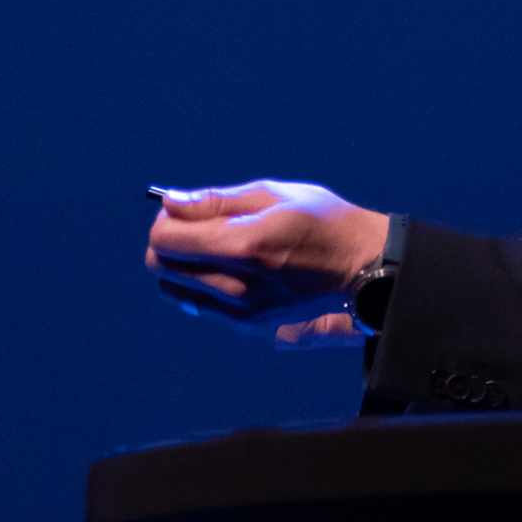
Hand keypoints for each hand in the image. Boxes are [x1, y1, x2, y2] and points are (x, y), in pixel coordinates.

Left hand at [147, 181, 388, 343]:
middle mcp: (236, 285)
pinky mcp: (247, 326)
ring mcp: (240, 311)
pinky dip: (200, 284)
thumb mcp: (271, 195)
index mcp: (242, 246)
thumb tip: (170, 202)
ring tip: (213, 249)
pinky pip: (198, 304)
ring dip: (182, 265)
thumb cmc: (320, 220)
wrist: (360, 267)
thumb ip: (215, 201)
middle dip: (169, 242)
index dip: (167, 220)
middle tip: (196, 227)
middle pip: (160, 266)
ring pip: (174, 288)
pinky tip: (228, 269)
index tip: (184, 211)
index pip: (165, 240)